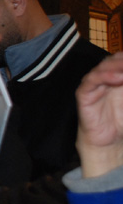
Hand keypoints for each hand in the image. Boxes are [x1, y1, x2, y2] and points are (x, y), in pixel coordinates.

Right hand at [76, 52, 122, 177]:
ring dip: (116, 66)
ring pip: (102, 67)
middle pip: (114, 60)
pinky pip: (90, 82)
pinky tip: (117, 77)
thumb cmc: (122, 122)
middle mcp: (106, 79)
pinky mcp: (84, 95)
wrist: (109, 143)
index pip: (122, 60)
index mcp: (119, 78)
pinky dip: (103, 76)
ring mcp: (94, 85)